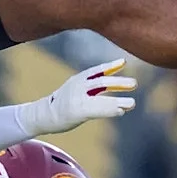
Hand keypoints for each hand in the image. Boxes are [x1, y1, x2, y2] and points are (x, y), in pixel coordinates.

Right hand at [18, 59, 135, 136]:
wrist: (41, 116)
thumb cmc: (60, 104)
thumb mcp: (74, 89)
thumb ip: (90, 88)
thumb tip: (110, 87)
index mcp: (77, 79)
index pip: (96, 70)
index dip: (110, 66)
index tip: (124, 62)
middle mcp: (77, 86)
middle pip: (101, 82)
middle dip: (118, 82)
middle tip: (134, 83)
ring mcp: (76, 98)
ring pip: (100, 97)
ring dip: (117, 100)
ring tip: (132, 103)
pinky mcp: (76, 111)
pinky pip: (96, 109)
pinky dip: (109, 110)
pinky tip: (120, 111)